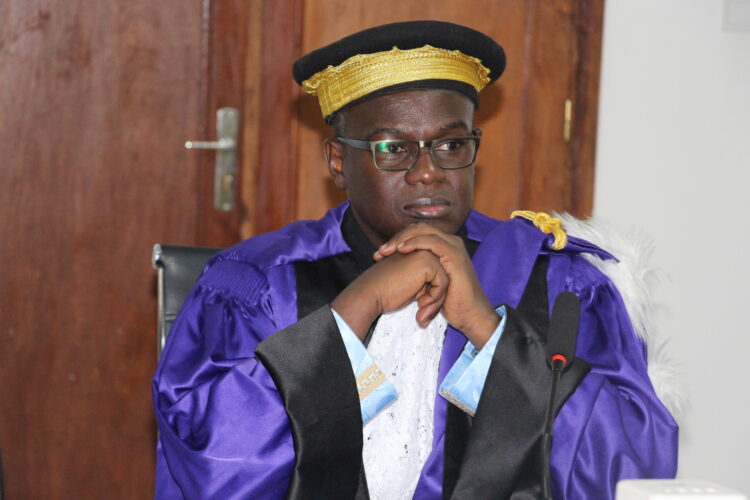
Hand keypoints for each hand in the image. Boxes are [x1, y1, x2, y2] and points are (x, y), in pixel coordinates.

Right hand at [331, 250, 448, 340]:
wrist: (371, 293)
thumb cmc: (386, 292)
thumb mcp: (412, 285)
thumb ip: (426, 282)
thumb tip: (442, 292)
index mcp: (418, 251)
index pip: (437, 275)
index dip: (432, 295)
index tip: (420, 309)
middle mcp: (423, 248)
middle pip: (443, 276)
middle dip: (437, 298)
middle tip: (423, 315)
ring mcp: (426, 253)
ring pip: (446, 280)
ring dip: (436, 301)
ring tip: (422, 312)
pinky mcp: (428, 262)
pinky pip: (443, 283)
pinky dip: (434, 298)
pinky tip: (419, 304)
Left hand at [374, 223, 498, 347]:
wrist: (469, 315)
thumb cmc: (450, 303)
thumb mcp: (428, 283)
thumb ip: (417, 271)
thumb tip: (395, 268)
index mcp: (443, 246)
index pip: (416, 234)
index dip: (396, 240)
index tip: (379, 255)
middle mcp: (449, 242)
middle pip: (417, 229)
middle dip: (396, 238)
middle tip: (380, 252)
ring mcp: (453, 246)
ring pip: (423, 231)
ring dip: (402, 239)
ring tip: (387, 250)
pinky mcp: (454, 255)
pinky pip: (431, 241)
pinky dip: (415, 243)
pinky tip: (402, 249)